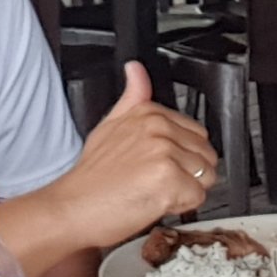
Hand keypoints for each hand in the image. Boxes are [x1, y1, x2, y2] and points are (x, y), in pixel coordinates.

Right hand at [53, 63, 218, 247]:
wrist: (71, 208)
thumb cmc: (91, 178)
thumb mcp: (109, 125)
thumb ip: (132, 97)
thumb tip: (136, 68)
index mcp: (149, 112)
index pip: (197, 135)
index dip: (182, 158)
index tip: (156, 165)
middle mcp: (158, 127)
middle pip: (205, 156)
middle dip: (188, 175)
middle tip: (154, 182)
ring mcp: (164, 151)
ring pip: (204, 177)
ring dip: (183, 192)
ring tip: (152, 191)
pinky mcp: (168, 178)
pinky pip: (197, 198)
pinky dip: (179, 207)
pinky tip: (153, 202)